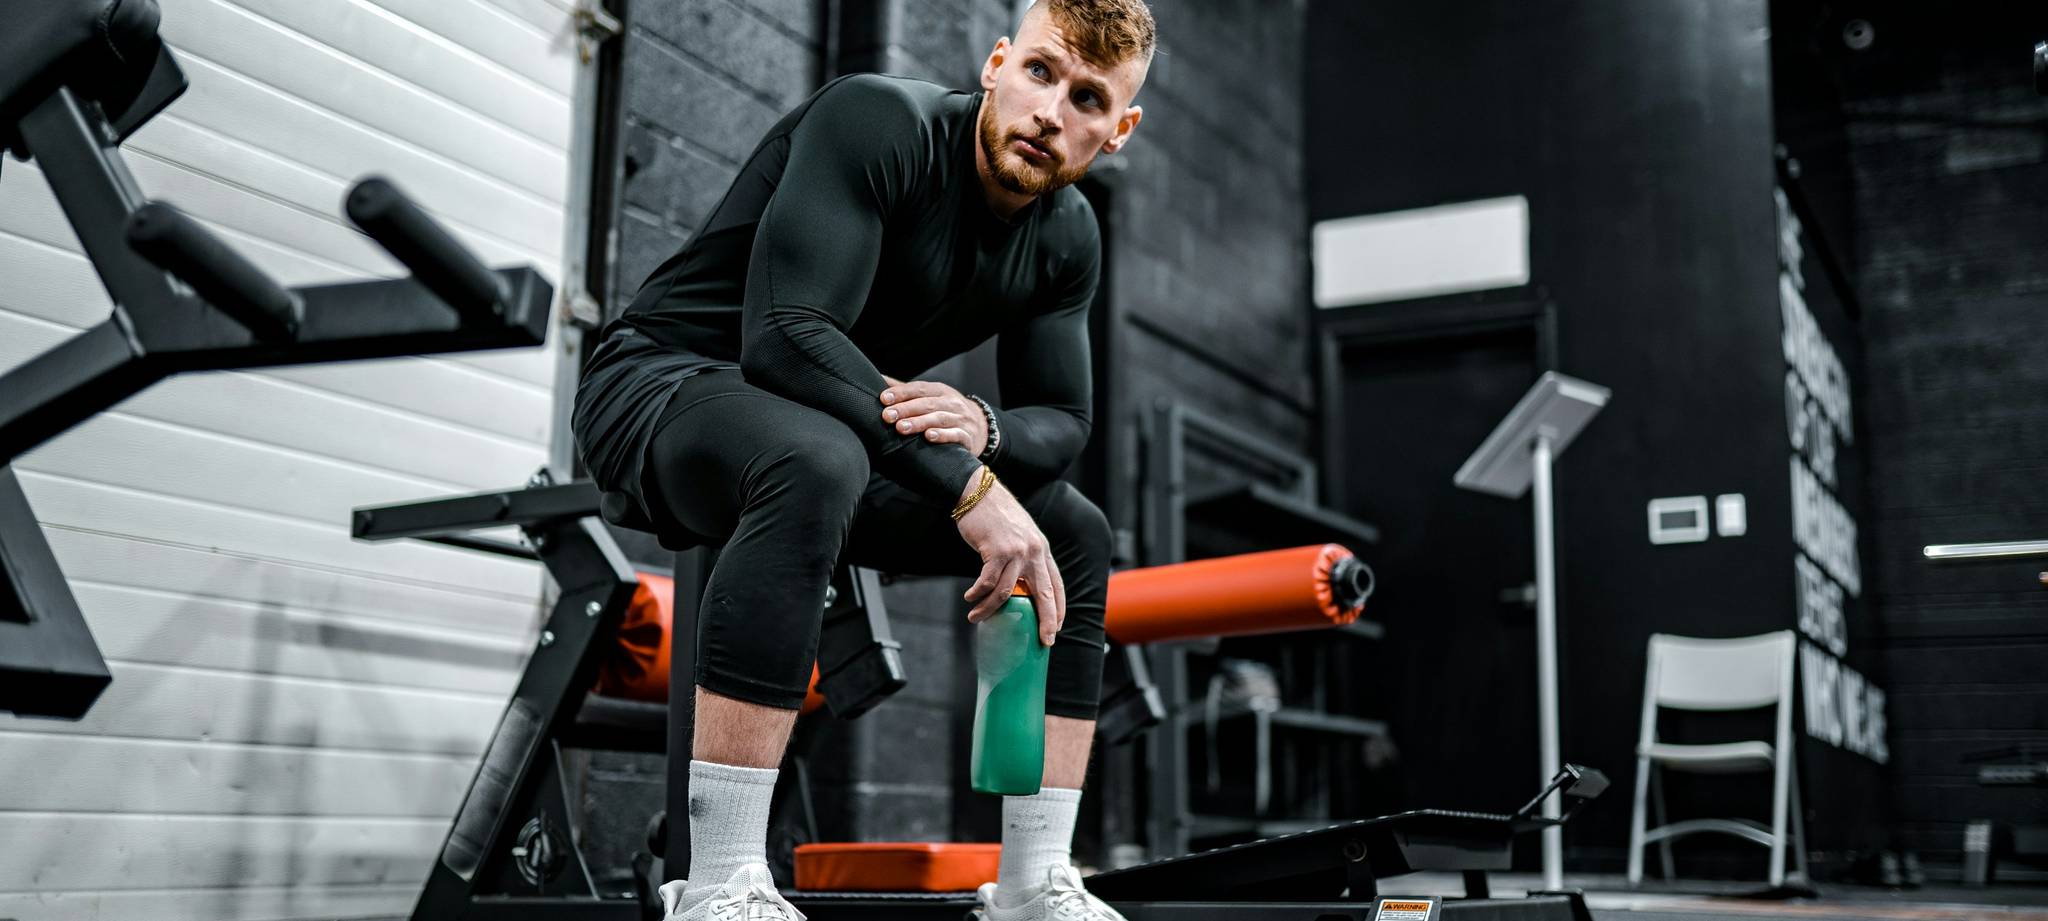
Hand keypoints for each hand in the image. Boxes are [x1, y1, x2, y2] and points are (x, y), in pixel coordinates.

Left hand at [879, 377, 988, 456]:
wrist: (981, 428)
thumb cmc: (947, 411)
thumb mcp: (931, 397)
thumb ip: (906, 391)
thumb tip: (879, 379)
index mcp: (940, 391)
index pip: (919, 389)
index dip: (901, 393)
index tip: (883, 399)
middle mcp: (951, 402)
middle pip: (927, 404)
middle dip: (906, 409)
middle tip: (887, 416)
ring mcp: (961, 419)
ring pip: (939, 418)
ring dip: (919, 423)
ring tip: (901, 428)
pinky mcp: (967, 436)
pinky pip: (955, 434)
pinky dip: (942, 435)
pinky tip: (929, 437)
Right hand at [954, 470, 1065, 644]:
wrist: (979, 492)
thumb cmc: (996, 517)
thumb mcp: (1020, 536)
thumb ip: (1025, 558)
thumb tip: (1018, 588)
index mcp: (1042, 550)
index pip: (1056, 584)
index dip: (1059, 608)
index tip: (1057, 628)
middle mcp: (1034, 552)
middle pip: (1044, 594)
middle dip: (1046, 621)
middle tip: (1043, 640)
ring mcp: (1016, 551)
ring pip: (1007, 592)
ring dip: (989, 609)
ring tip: (975, 617)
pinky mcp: (996, 550)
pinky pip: (987, 582)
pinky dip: (977, 594)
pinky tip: (969, 598)